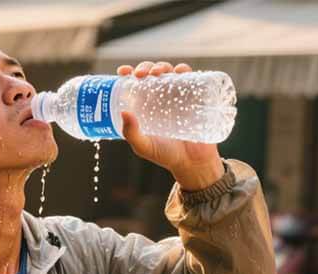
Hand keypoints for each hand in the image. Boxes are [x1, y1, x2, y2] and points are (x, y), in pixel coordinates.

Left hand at [116, 61, 224, 190]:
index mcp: (146, 105)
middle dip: (145, 67)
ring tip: (158, 72)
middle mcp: (161, 97)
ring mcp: (179, 96)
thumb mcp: (144, 147)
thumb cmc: (166, 155)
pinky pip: (191, 78)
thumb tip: (124, 111)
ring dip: (163, 65)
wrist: (192, 163)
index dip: (128, 73)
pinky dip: (185, 70)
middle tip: (140, 74)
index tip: (123, 72)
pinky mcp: (195, 97)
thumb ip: (131, 133)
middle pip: (152, 73)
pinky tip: (180, 71)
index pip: (136, 84)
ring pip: (170, 72)